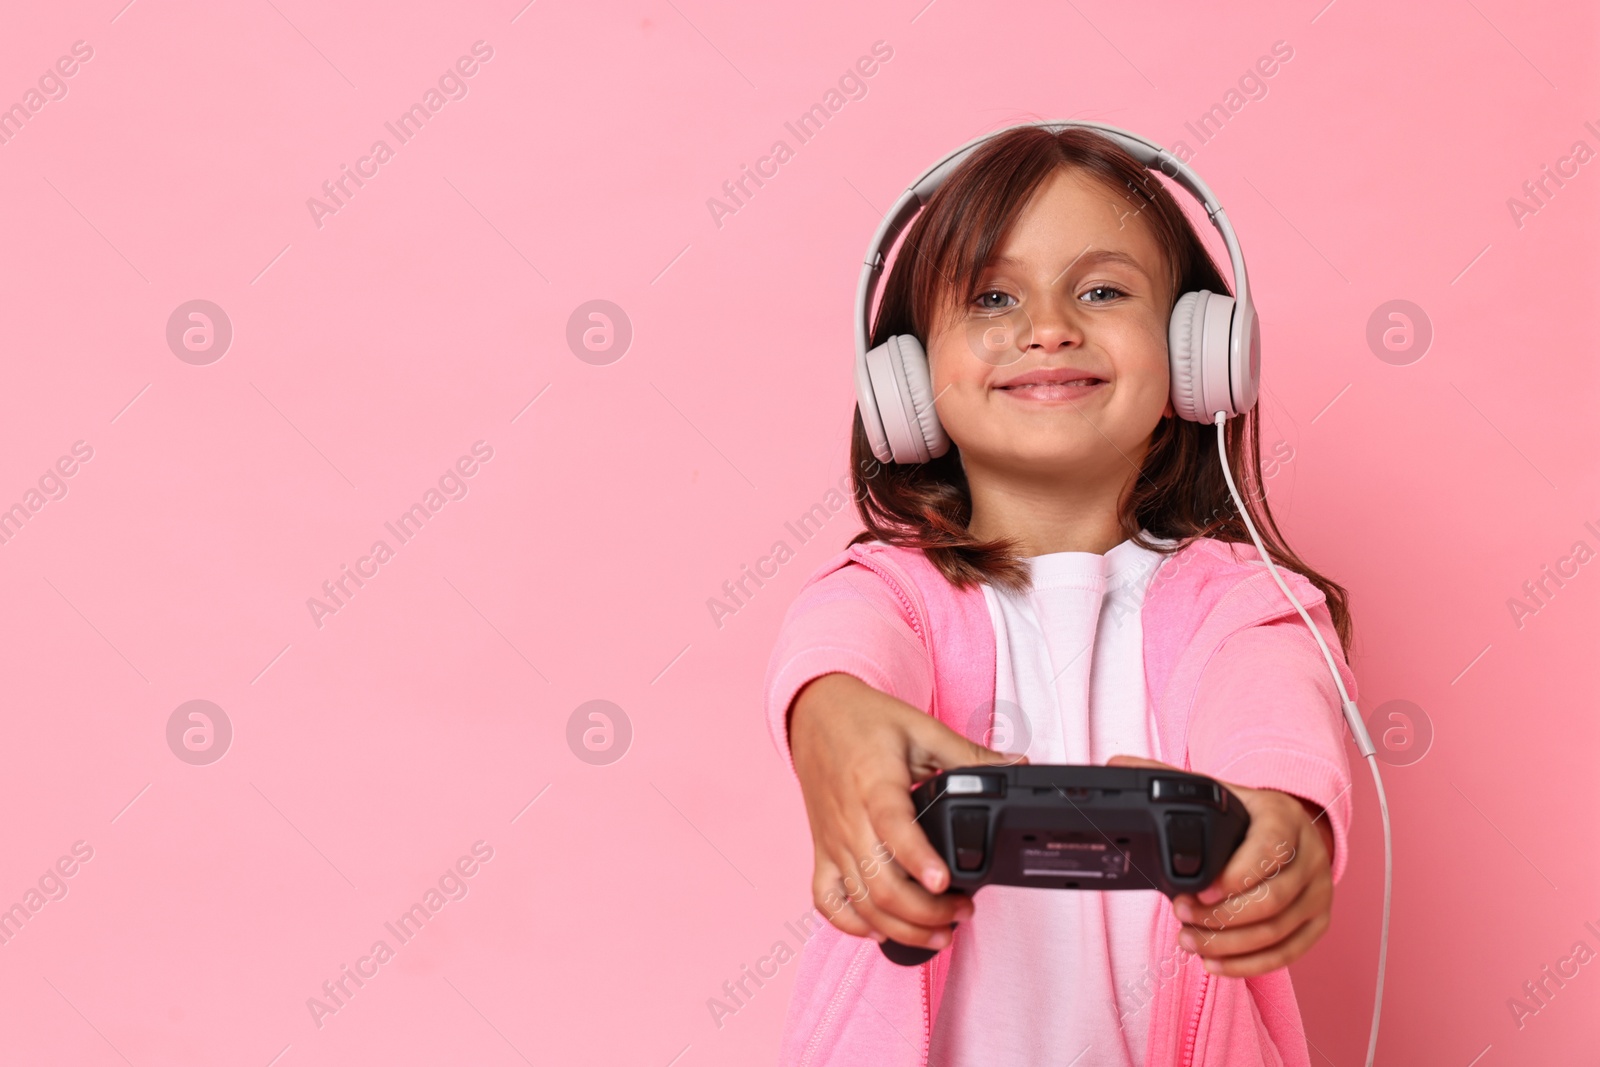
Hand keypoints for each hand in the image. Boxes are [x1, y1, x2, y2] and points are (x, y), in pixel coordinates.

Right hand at [788, 672, 1023, 950]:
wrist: (815, 713)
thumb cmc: (865, 720)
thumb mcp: (921, 727)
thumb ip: (968, 754)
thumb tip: (1016, 766)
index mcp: (874, 783)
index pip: (893, 828)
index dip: (919, 859)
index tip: (945, 882)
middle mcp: (849, 820)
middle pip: (880, 883)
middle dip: (925, 911)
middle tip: (962, 911)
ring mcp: (833, 841)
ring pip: (860, 902)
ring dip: (900, 928)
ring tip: (939, 932)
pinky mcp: (822, 851)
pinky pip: (827, 901)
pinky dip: (851, 924)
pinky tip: (881, 928)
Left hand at [1105, 754, 1335, 977]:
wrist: (1288, 830)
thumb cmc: (1245, 814)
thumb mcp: (1216, 791)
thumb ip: (1168, 780)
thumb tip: (1117, 766)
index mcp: (1284, 816)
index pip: (1268, 849)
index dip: (1234, 876)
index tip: (1198, 891)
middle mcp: (1310, 854)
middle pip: (1272, 899)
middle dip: (1221, 916)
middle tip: (1182, 916)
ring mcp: (1319, 890)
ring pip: (1276, 931)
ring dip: (1228, 944)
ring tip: (1190, 941)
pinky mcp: (1319, 920)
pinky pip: (1288, 952)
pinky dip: (1249, 964)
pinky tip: (1216, 962)